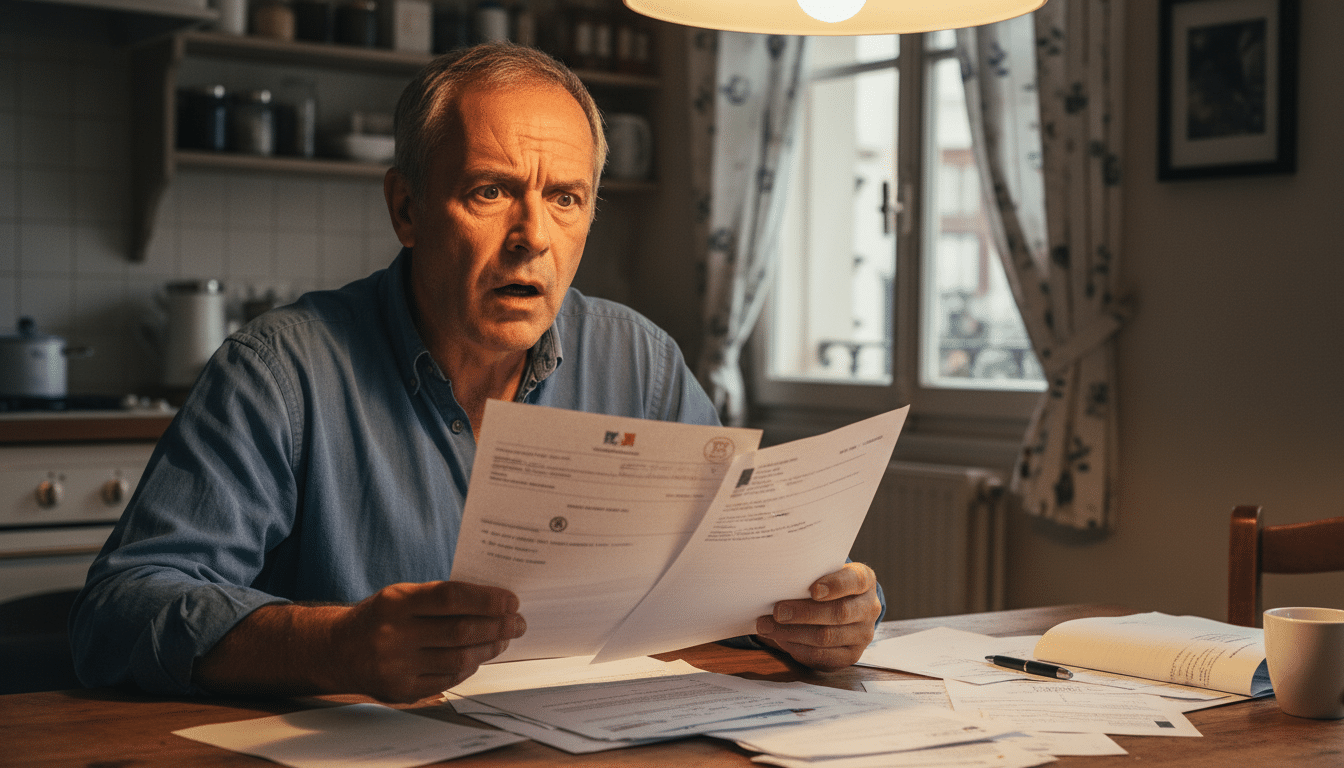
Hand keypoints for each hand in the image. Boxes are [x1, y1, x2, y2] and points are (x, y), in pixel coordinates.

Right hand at [331, 580, 525, 701]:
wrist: (337, 650)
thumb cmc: (380, 617)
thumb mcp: (401, 595)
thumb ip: (439, 598)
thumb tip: (492, 602)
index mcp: (395, 602)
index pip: (451, 598)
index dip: (486, 599)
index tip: (511, 600)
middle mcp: (393, 635)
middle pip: (460, 632)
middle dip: (497, 626)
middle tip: (517, 623)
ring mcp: (396, 667)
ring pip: (458, 659)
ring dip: (488, 648)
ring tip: (503, 639)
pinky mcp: (401, 691)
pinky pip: (447, 680)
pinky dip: (469, 667)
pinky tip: (478, 657)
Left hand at [754, 562, 880, 671]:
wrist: (842, 607)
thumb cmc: (825, 584)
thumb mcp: (823, 573)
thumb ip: (809, 575)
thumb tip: (777, 580)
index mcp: (865, 581)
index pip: (855, 582)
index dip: (835, 585)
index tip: (813, 590)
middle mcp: (869, 608)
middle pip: (839, 613)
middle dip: (804, 613)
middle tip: (777, 611)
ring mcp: (863, 635)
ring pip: (827, 637)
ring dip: (793, 633)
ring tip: (767, 627)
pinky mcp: (851, 656)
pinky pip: (823, 656)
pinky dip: (798, 648)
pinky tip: (780, 640)